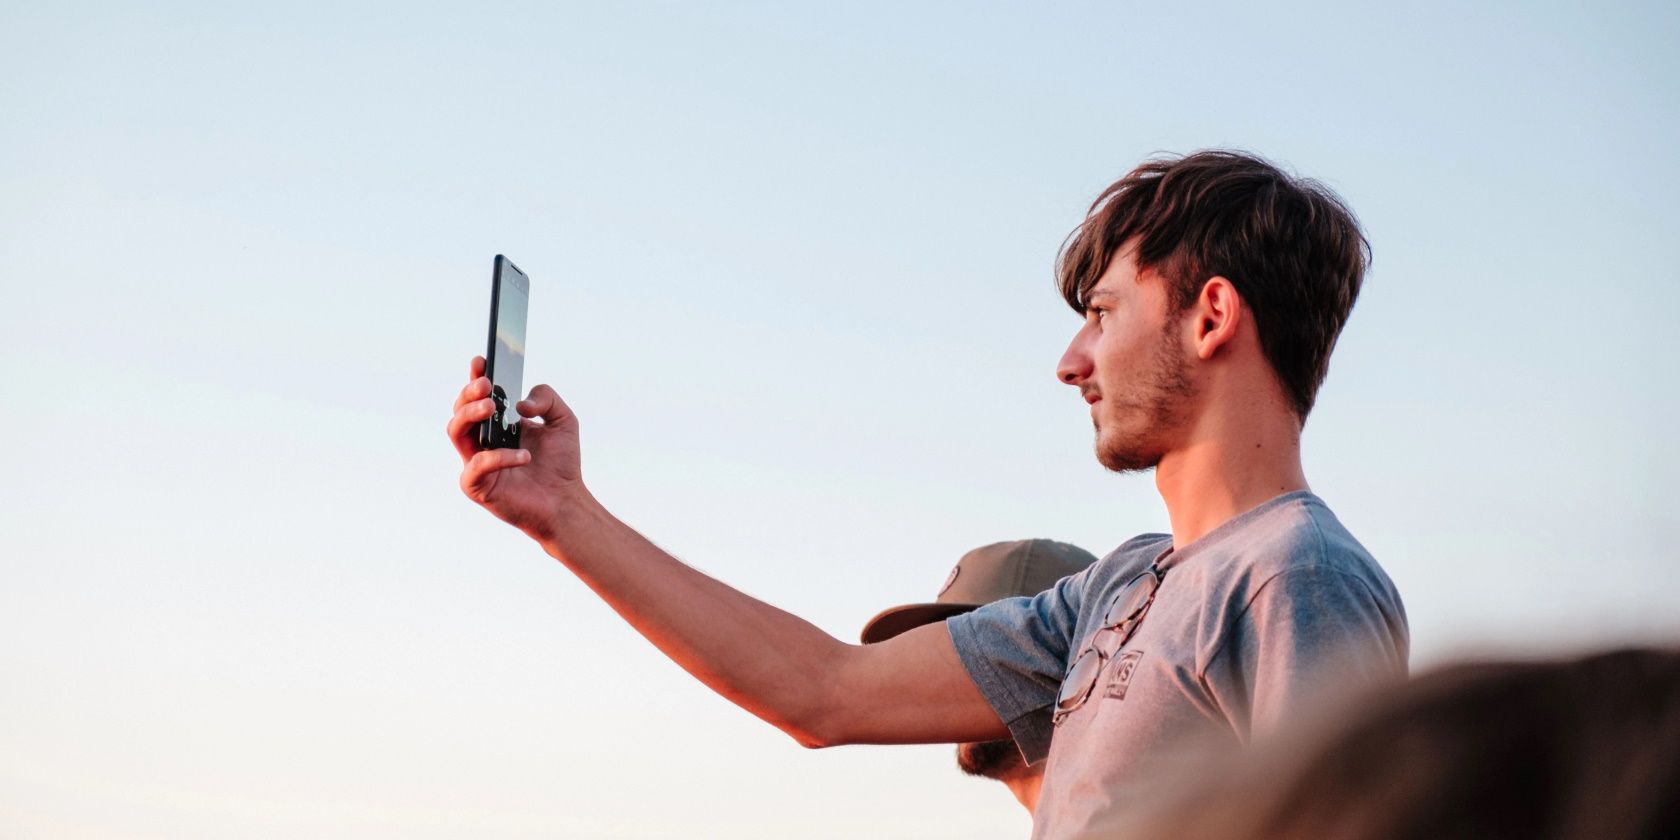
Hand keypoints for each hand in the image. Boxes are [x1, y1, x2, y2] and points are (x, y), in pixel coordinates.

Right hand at [447, 356, 587, 539]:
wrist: (566, 501)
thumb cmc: (561, 463)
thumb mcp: (563, 420)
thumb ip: (546, 399)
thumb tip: (520, 404)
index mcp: (498, 423)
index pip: (478, 396)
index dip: (475, 377)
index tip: (481, 360)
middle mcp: (482, 441)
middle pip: (460, 410)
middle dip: (469, 394)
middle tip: (487, 385)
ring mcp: (477, 463)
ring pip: (456, 432)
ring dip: (470, 415)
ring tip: (492, 406)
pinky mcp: (477, 486)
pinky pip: (475, 466)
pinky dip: (497, 457)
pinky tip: (523, 456)